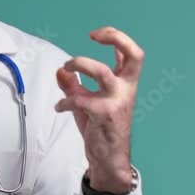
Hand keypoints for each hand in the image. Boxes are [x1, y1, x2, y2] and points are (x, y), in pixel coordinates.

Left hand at [53, 27, 143, 193]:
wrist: (108, 159)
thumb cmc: (101, 130)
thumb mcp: (87, 103)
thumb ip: (74, 86)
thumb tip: (61, 71)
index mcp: (125, 84)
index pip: (131, 54)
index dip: (117, 37)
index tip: (96, 35)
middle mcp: (126, 90)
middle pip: (134, 55)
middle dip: (115, 38)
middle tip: (93, 37)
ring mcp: (116, 101)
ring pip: (101, 71)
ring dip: (79, 64)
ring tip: (66, 68)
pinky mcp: (104, 114)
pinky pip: (79, 100)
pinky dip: (65, 102)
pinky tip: (60, 107)